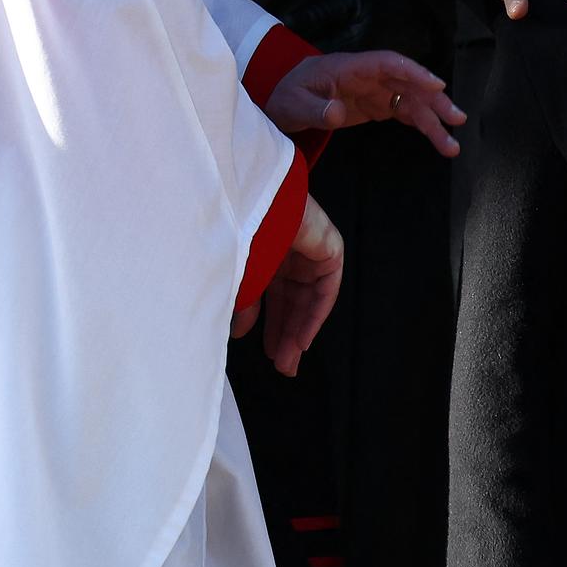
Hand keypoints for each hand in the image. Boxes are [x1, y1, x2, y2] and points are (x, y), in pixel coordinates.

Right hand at [228, 195, 341, 375]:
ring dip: (299, 330)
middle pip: (291, 300)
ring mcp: (309, 249)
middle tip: (282, 364)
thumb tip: (239, 332)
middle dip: (286, 333)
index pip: (271, 295)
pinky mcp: (329, 247)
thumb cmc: (239, 232)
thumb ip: (243, 304)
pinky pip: (326, 288)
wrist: (257, 201)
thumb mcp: (238, 276)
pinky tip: (303, 339)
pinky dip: (316, 314)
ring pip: (308, 298)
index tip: (267, 351)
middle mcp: (287, 251)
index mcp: (264, 252)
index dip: (269, 324)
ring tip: (290, 360)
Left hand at [266, 49, 463, 155]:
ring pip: (411, 102)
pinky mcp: (376, 106)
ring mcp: (375, 91)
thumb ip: (314, 109)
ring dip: (433, 121)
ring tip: (452, 146)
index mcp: (351, 67)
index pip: (389, 63)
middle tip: (457, 119)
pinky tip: (438, 139)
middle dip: (435, 101)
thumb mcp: (293, 104)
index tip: (437, 85)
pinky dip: (422, 125)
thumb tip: (338, 113)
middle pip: (409, 84)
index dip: (414, 72)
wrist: (282, 101)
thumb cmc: (287, 96)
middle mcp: (370, 77)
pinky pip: (404, 113)